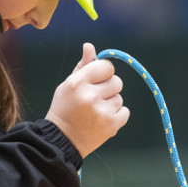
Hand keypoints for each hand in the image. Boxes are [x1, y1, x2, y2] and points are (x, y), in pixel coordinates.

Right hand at [45, 43, 128, 157]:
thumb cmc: (65, 108)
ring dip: (110, 103)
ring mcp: (101, 112)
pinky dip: (117, 116)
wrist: (62, 140)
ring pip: (119, 98)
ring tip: (95, 112)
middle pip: (117, 82)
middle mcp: (90, 96)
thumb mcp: (68, 85)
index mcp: (78, 83)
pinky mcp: (111, 125)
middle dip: (109, 88)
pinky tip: (102, 120)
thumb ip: (82, 66)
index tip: (97, 80)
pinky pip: (125, 112)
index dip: (104, 72)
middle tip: (94, 98)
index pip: (106, 66)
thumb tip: (90, 46)